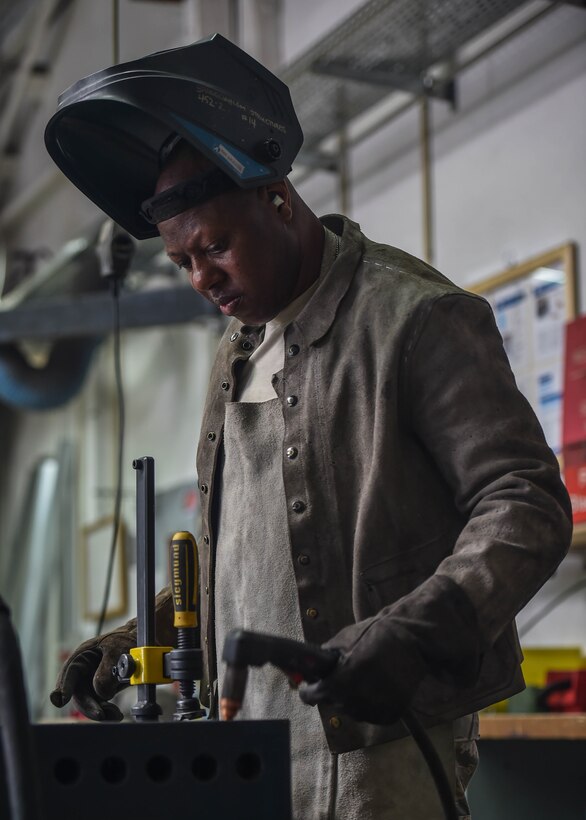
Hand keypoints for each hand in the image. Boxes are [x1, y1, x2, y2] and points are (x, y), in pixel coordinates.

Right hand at [50, 626, 134, 720]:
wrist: (144, 643)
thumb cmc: (129, 639)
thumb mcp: (119, 650)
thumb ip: (107, 671)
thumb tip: (102, 693)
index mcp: (84, 654)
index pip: (70, 671)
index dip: (63, 686)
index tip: (60, 701)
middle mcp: (85, 669)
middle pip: (78, 692)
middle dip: (87, 706)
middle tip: (100, 715)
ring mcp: (92, 680)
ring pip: (89, 701)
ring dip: (99, 711)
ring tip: (115, 715)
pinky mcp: (103, 690)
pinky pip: (100, 704)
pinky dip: (107, 711)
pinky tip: (116, 715)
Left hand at [299, 617, 426, 724]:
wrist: (412, 641)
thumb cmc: (376, 635)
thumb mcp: (344, 639)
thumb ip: (325, 656)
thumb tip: (311, 666)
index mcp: (341, 682)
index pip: (312, 697)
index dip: (308, 689)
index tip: (310, 684)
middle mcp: (356, 702)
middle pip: (332, 703)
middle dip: (333, 690)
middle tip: (343, 674)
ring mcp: (374, 711)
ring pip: (351, 711)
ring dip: (351, 699)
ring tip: (363, 677)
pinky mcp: (390, 715)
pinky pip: (370, 714)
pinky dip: (369, 704)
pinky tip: (376, 686)